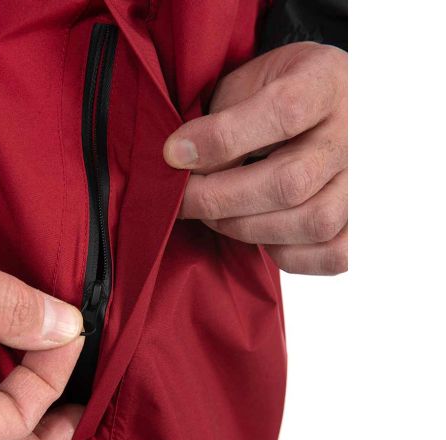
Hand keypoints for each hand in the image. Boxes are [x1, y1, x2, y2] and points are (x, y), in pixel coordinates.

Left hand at [164, 42, 347, 274]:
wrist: (335, 108)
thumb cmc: (283, 93)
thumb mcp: (252, 80)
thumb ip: (223, 118)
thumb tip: (187, 166)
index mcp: (329, 82)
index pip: (284, 111)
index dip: (221, 138)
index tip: (175, 153)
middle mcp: (359, 133)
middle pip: (290, 182)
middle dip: (219, 198)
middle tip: (183, 200)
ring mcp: (368, 181)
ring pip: (311, 222)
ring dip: (246, 228)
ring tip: (216, 215)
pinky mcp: (366, 222)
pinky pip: (332, 255)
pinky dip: (287, 253)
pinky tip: (260, 232)